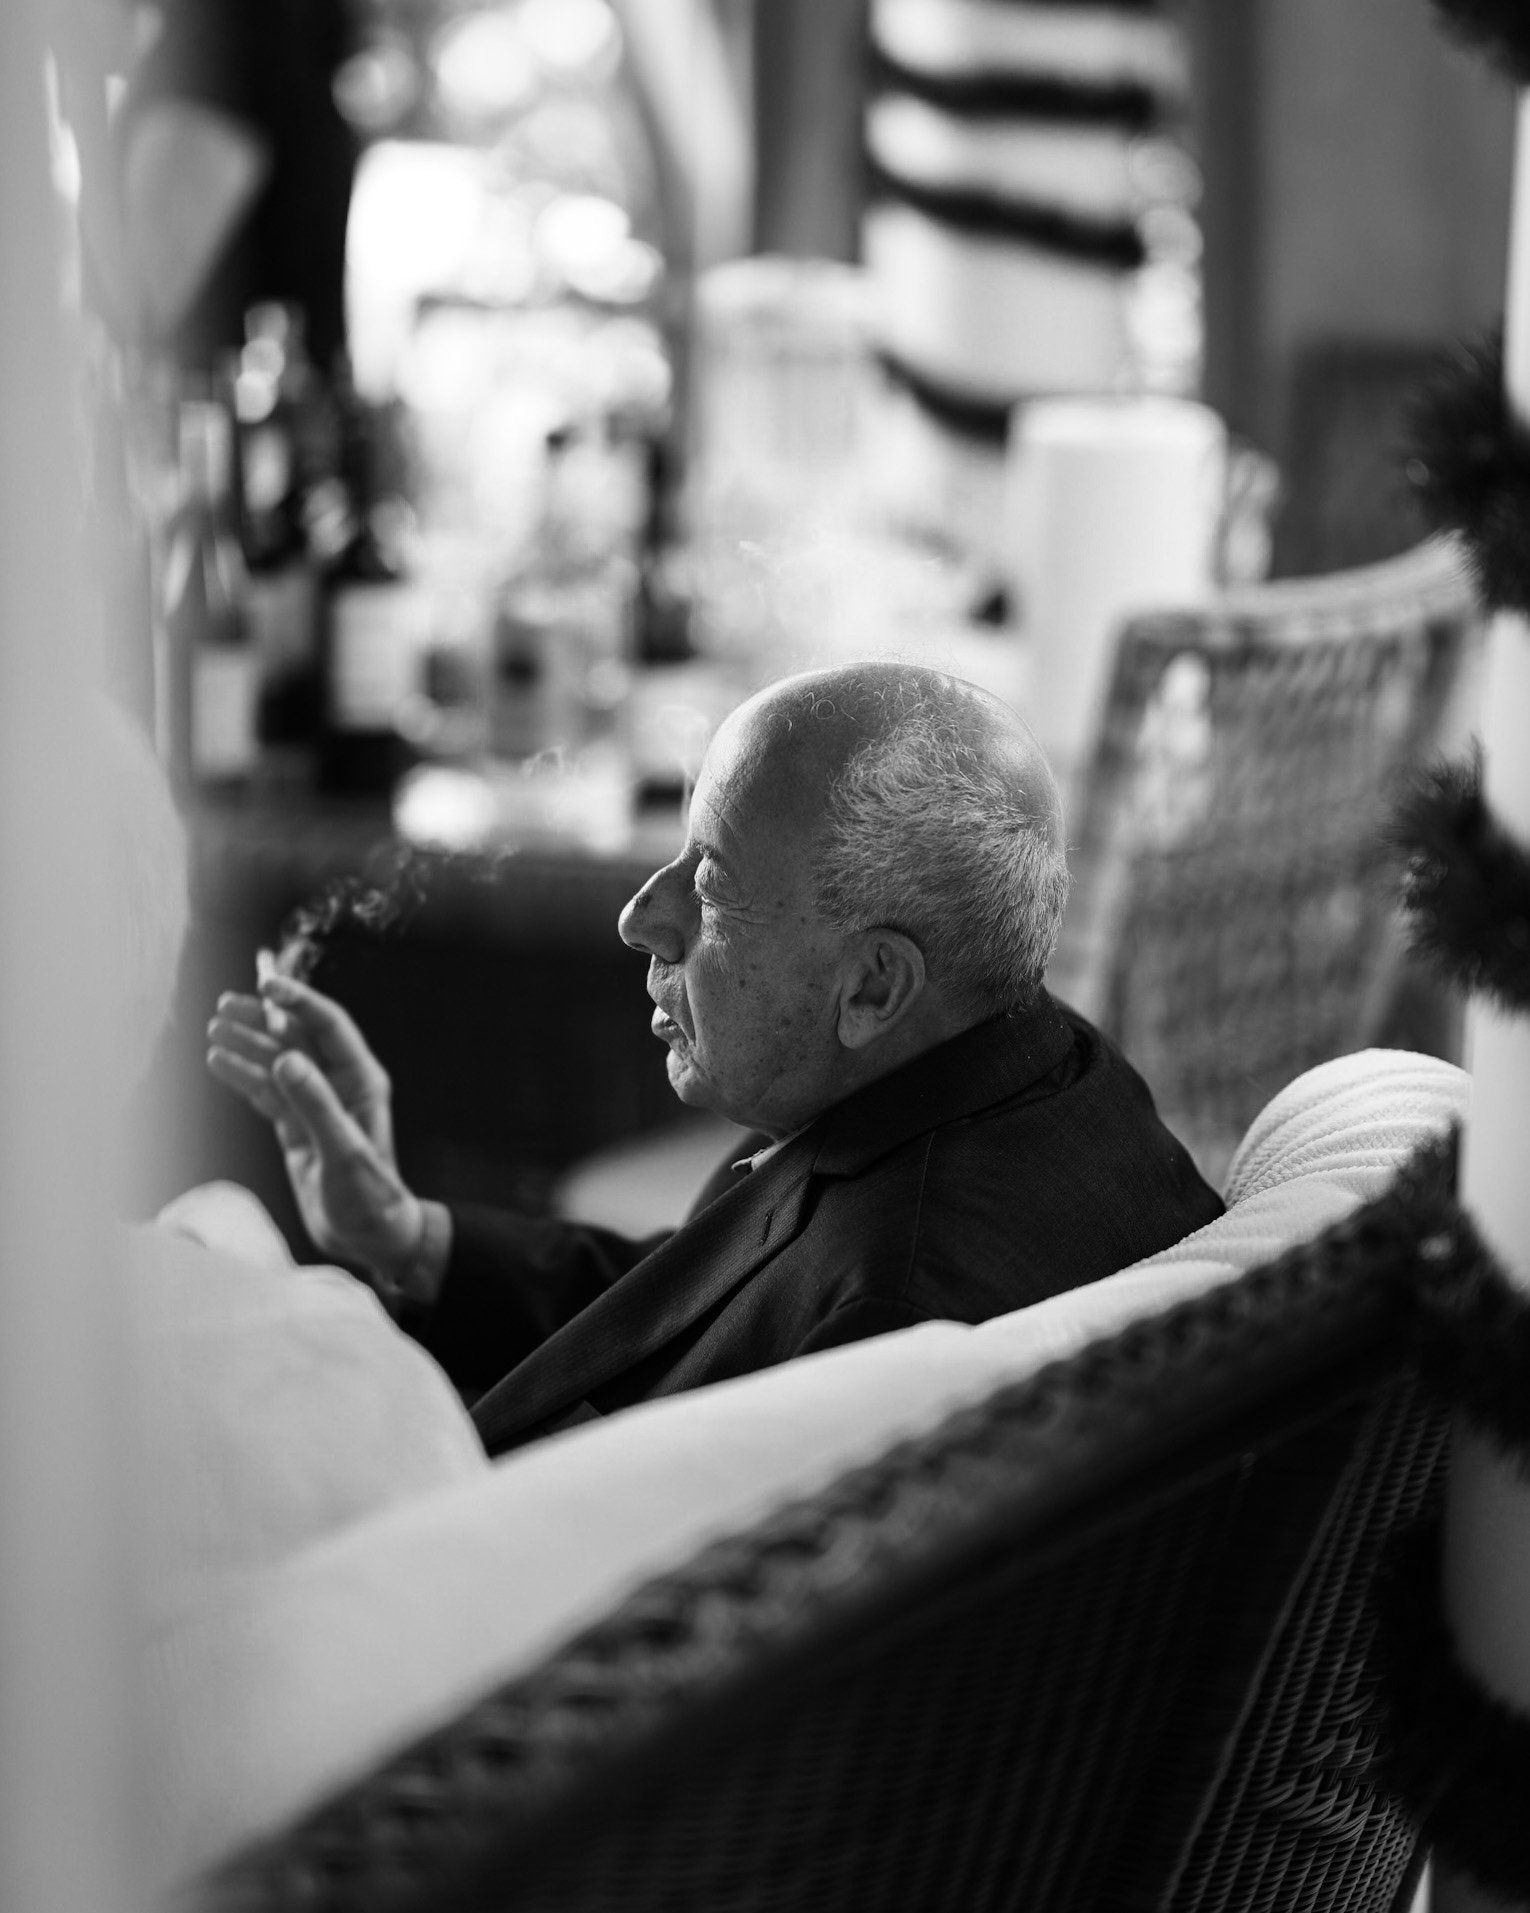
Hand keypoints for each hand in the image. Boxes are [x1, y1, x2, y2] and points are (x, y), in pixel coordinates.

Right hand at [206, 975, 440, 1306]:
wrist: (369, 1236)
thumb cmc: (368, 1197)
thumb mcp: (343, 1152)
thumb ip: (315, 1106)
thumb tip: (285, 1060)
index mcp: (361, 1081)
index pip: (328, 1026)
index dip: (298, 1002)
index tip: (266, 986)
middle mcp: (339, 1085)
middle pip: (297, 1038)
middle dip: (263, 1019)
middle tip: (225, 1004)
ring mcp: (315, 1104)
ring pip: (276, 1063)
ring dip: (247, 1045)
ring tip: (214, 1029)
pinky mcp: (296, 1127)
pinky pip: (267, 1093)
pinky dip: (243, 1077)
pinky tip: (218, 1061)